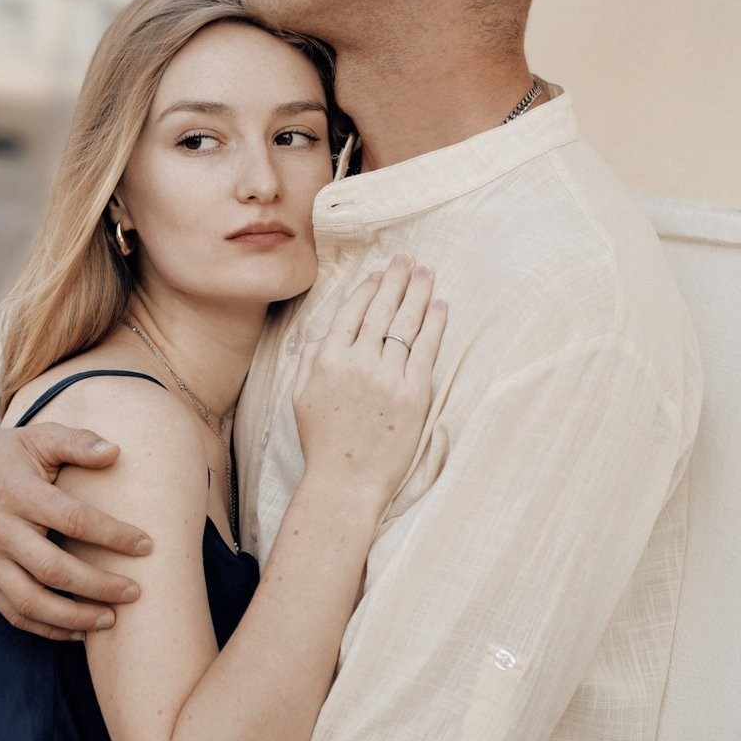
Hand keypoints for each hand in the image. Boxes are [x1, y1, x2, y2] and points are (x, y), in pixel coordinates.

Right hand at [0, 424, 152, 639]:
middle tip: (135, 592)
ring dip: (73, 617)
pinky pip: (13, 613)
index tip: (146, 546)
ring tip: (110, 620)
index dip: (112, 535)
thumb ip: (76, 442)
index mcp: (19, 494)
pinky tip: (77, 631)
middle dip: (98, 586)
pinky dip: (46, 628)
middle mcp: (0, 531)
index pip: (73, 519)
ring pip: (31, 602)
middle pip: (53, 569)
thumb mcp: (35, 438)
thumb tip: (115, 452)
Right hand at [293, 255, 445, 513]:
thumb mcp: (300, 396)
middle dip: (396, 279)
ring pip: (406, 323)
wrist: (346, 481)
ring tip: (427, 272)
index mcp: (327, 358)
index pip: (353, 310)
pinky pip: (427, 350)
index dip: (369, 287)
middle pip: (382, 309)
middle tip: (407, 258)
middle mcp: (357, 361)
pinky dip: (435, 324)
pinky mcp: (414, 394)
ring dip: (418, 293)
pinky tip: (440, 306)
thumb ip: (308, 359)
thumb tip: (322, 334)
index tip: (380, 272)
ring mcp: (388, 377)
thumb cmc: (322, 442)